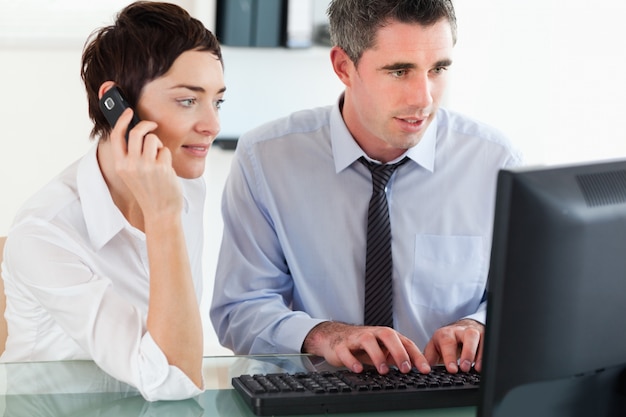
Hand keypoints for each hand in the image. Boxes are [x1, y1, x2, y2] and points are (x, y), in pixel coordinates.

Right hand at [110, 108, 182, 221]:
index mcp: (120, 166)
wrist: (160, 211)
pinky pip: (165, 150)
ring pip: (152, 139)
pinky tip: (165, 169)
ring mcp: (146, 166)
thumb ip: (131, 155)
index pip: (116, 136)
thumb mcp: (132, 174)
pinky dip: (166, 156)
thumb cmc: (149, 191)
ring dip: (158, 145)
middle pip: (137, 132)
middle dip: (147, 125)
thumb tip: (137, 132)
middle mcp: (131, 165)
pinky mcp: (161, 167)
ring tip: (159, 158)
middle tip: (153, 126)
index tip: (129, 112)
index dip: (122, 120)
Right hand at [302, 321, 431, 374]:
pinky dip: (352, 360)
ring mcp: (355, 339)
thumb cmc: (361, 344)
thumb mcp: (382, 349)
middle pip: (387, 335)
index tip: (425, 369)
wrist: (334, 337)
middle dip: (398, 351)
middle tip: (405, 368)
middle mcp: (372, 334)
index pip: (404, 342)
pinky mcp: (341, 346)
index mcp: (385, 335)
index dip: (416, 355)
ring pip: (367, 341)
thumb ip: (397, 356)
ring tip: (383, 370)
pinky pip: (346, 351)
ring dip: (377, 355)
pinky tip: (358, 369)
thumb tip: (417, 369)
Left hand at [423, 319, 483, 372]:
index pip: (447, 342)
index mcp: (445, 333)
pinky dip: (487, 354)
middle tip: (465, 368)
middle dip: (468, 352)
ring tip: (477, 369)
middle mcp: (460, 331)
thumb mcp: (433, 348)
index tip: (452, 370)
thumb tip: (424, 370)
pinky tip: (484, 366)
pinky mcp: (483, 335)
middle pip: (467, 335)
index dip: (450, 356)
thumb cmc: (444, 342)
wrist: (457, 330)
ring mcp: (473, 332)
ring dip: (480, 354)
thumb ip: (428, 359)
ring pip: (479, 337)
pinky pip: (488, 343)